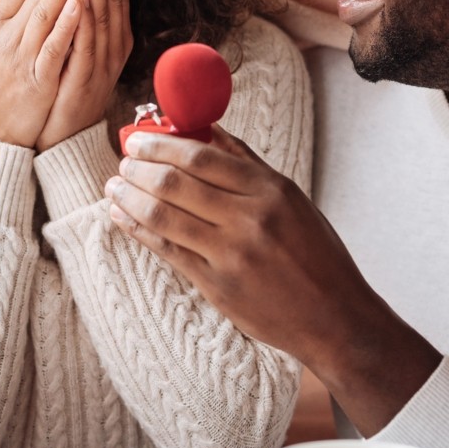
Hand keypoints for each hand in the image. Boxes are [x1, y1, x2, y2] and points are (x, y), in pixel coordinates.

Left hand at [36, 0, 133, 150]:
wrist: (63, 137)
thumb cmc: (67, 89)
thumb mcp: (81, 46)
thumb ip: (93, 15)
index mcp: (111, 36)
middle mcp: (111, 46)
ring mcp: (101, 64)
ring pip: (102, 16)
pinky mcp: (85, 80)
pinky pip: (85, 46)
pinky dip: (84, 22)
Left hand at [105, 126, 441, 434]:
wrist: (335, 318)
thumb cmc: (315, 253)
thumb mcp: (291, 199)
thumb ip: (247, 163)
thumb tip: (208, 129)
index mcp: (269, 191)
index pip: (200, 157)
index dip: (160, 145)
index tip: (138, 140)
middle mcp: (249, 219)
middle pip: (175, 183)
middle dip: (138, 169)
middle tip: (122, 162)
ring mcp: (230, 255)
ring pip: (163, 216)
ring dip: (129, 197)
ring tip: (113, 186)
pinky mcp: (217, 286)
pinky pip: (166, 250)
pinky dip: (137, 229)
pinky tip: (121, 217)